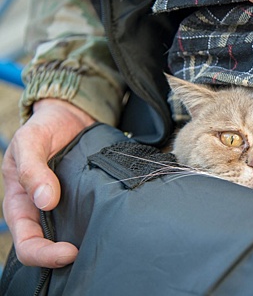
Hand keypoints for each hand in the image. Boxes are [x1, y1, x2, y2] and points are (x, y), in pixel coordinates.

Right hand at [2, 99, 94, 266]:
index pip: (27, 243)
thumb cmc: (43, 128)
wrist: (68, 115)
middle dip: (65, 256)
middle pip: (50, 246)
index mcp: (20, 204)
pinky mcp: (85, 197)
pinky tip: (112, 222)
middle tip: (92, 251)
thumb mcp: (30, 142)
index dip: (44, 254)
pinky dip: (100, 222)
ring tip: (105, 242)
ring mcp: (65, 205)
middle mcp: (41, 210)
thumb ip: (32, 168)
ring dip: (85, 241)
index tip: (70, 251)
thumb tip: (44, 200)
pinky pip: (90, 216)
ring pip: (72, 234)